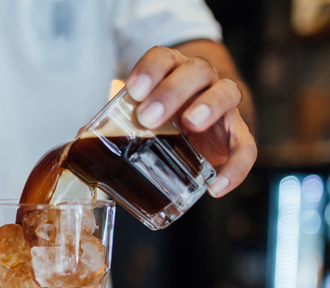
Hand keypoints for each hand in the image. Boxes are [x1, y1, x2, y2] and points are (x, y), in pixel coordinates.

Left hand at [125, 44, 256, 197]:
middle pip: (195, 72)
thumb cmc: (162, 114)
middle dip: (172, 91)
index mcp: (172, 70)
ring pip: (226, 93)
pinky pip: (246, 148)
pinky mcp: (237, 135)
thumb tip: (83, 139)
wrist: (200, 118)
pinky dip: (236, 167)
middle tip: (149, 116)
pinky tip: (216, 187)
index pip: (164, 58)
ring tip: (190, 123)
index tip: (134, 90)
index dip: (150, 70)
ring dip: (208, 106)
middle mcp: (202, 81)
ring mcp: (223, 105)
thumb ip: (115, 121)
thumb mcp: (138, 113)